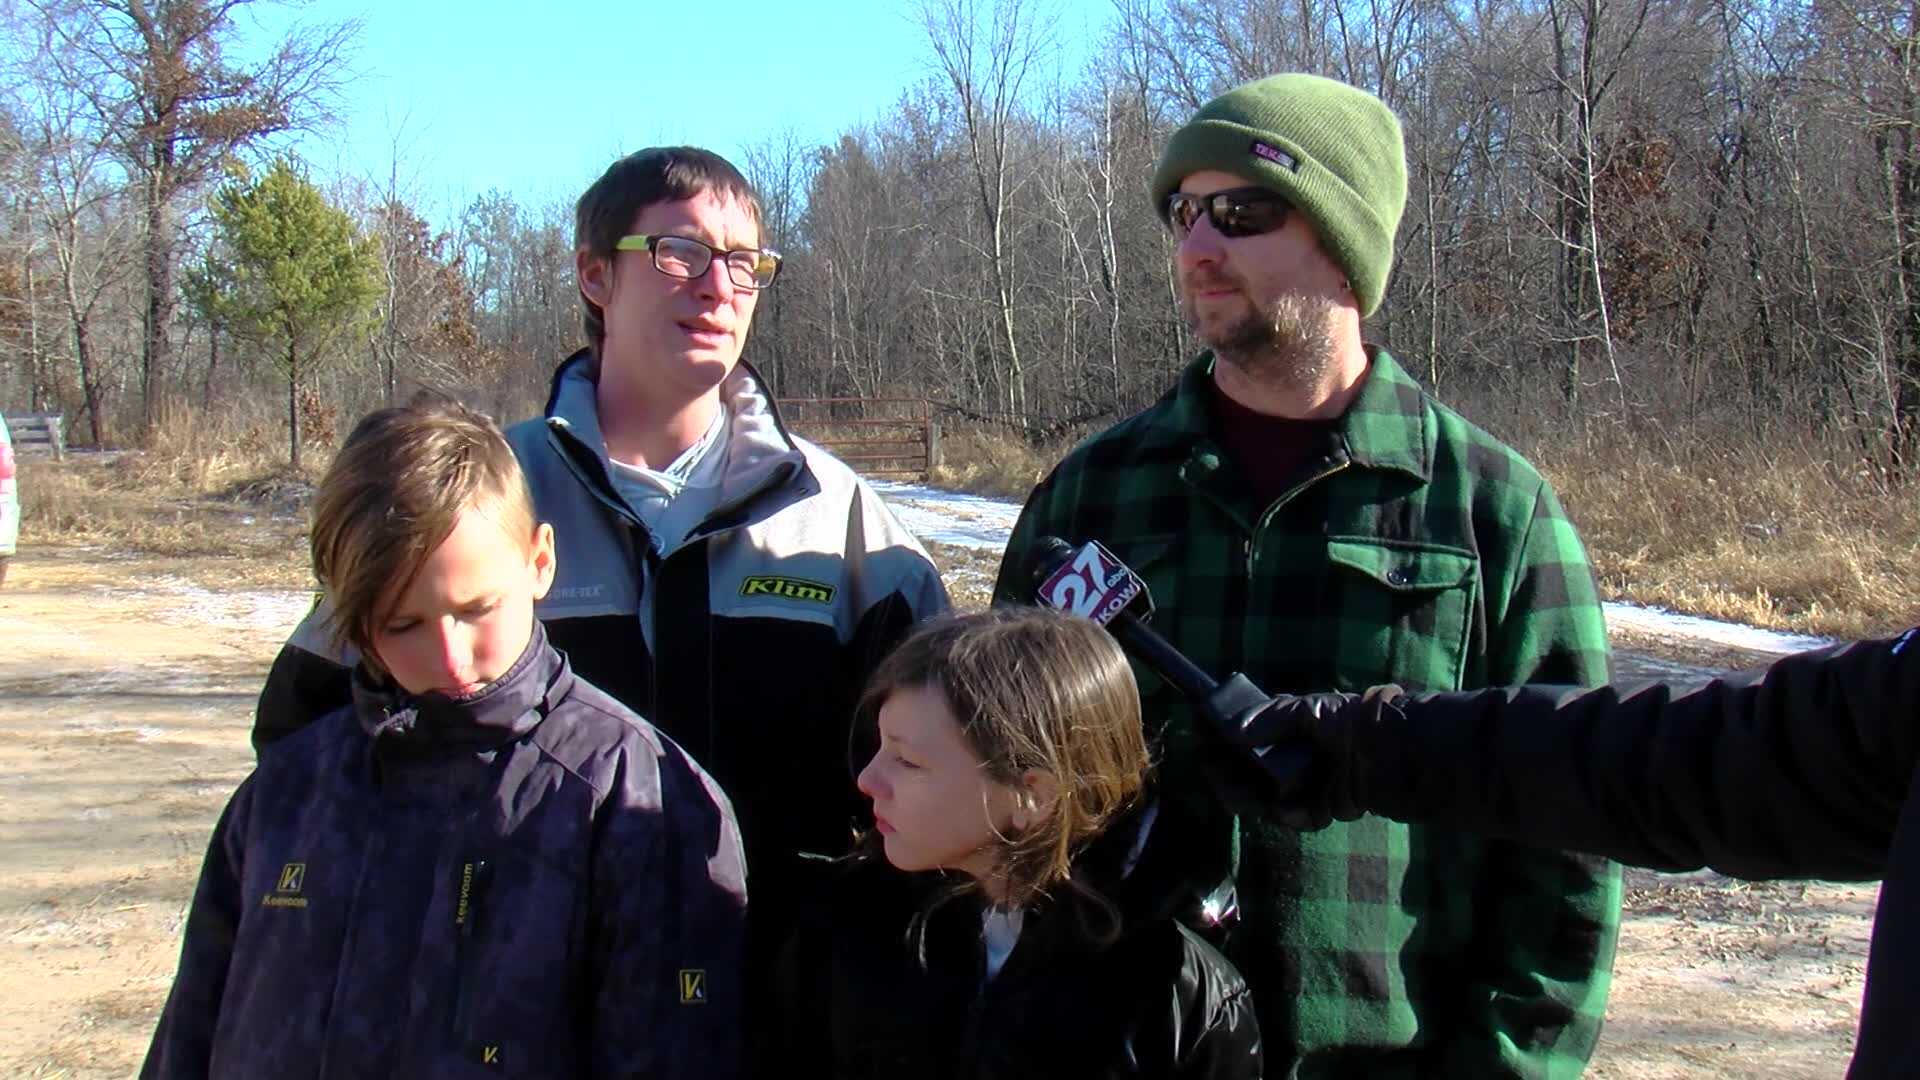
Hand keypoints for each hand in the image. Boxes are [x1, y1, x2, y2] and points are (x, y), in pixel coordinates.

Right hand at [1219, 687, 1402, 829]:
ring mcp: (1300, 785)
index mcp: (1282, 730)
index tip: (1204, 748)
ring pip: (1261, 801)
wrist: (1397, 756)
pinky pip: (1292, 817)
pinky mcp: (1318, 809)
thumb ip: (1272, 717)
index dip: (1217, 745)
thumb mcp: (1312, 710)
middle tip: (1233, 791)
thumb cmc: (1355, 723)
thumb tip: (1233, 730)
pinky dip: (1296, 815)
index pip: (1236, 739)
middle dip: (1231, 783)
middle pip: (1240, 775)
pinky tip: (1305, 809)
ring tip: (1273, 802)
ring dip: (1260, 803)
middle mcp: (1286, 758)